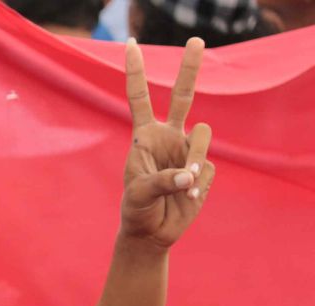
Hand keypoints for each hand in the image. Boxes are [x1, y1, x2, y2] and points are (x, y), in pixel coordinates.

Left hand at [121, 38, 214, 248]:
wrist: (152, 232)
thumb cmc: (136, 210)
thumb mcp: (138, 196)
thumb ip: (161, 181)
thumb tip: (190, 174)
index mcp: (145, 136)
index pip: (140, 98)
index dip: (136, 72)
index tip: (131, 44)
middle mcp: (168, 136)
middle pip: (184, 95)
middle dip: (190, 68)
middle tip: (196, 40)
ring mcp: (188, 150)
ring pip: (203, 136)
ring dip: (195, 161)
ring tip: (185, 187)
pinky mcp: (204, 167)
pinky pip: (208, 167)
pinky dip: (198, 184)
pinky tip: (188, 197)